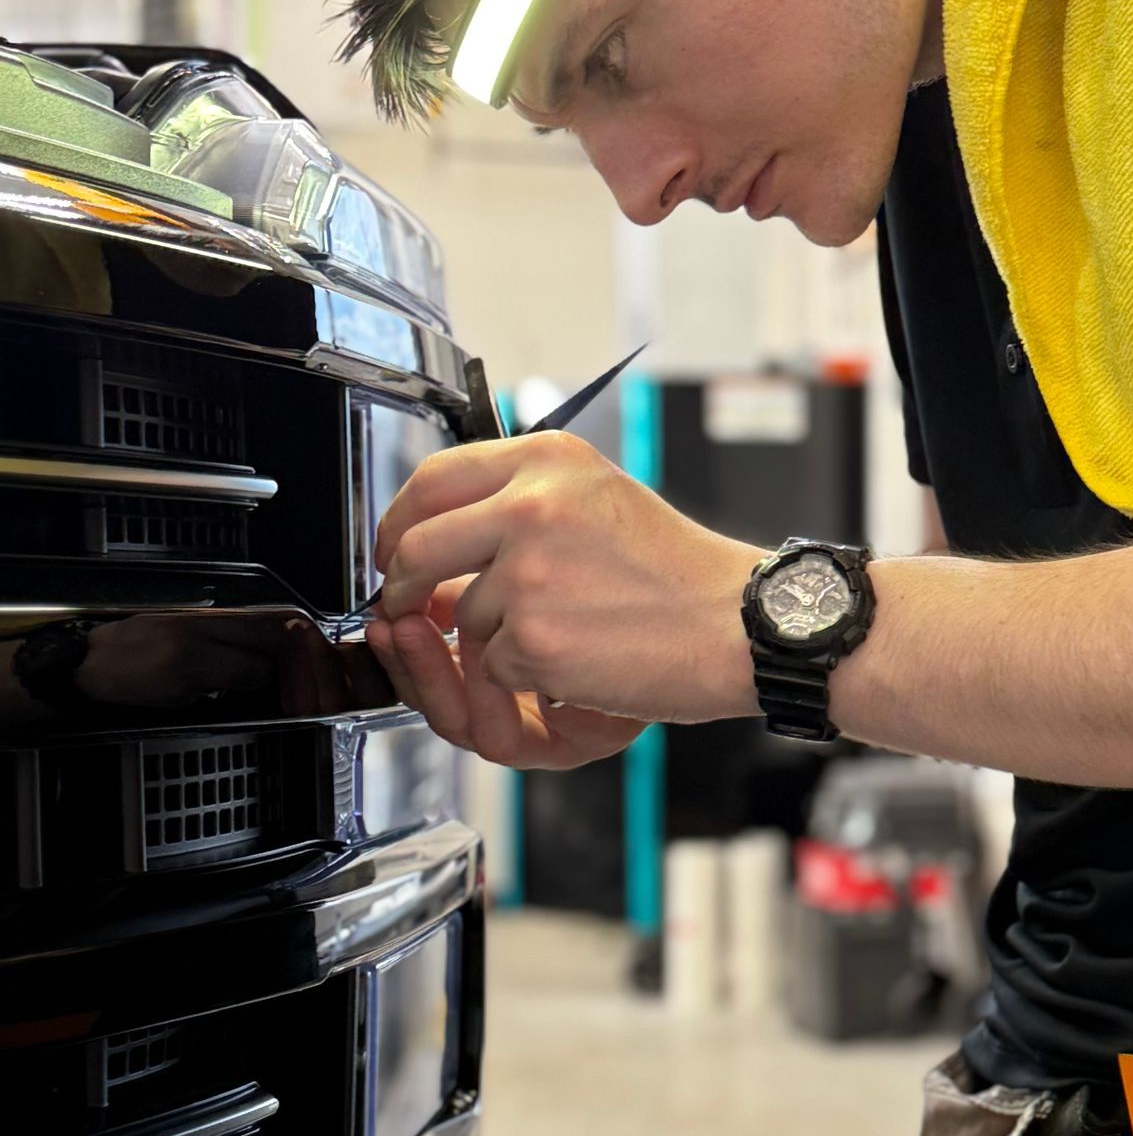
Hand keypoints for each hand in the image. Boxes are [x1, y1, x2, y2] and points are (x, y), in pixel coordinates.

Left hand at [367, 431, 759, 767]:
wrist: (734, 624)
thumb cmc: (678, 572)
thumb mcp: (600, 496)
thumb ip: (524, 498)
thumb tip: (446, 529)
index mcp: (547, 462)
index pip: (434, 479)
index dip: (397, 521)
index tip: (395, 550)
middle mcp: (531, 506)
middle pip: (418, 549)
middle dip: (405, 588)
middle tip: (415, 608)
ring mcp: (527, 574)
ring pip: (462, 616)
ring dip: (493, 637)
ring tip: (563, 631)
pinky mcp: (532, 638)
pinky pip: (495, 664)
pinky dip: (527, 674)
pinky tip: (578, 658)